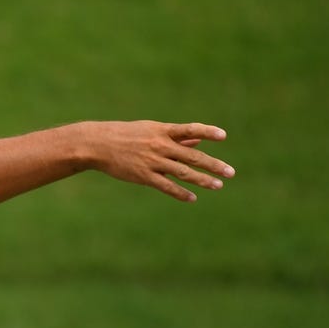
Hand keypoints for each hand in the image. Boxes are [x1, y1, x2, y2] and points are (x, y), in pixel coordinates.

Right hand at [87, 120, 234, 200]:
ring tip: (218, 185)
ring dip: (202, 180)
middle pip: (192, 156)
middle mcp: (160, 146)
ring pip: (182, 172)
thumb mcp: (151, 131)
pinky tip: (192, 197)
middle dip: (212, 165)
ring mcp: (152, 162)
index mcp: (162, 131)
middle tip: (230, 172)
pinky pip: (166, 186)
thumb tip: (198, 142)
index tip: (223, 136)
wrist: (98, 144)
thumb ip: (176, 138)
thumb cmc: (125, 135)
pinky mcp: (143, 176)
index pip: (190, 129)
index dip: (207, 132)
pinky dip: (180, 192)